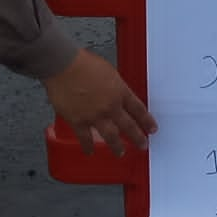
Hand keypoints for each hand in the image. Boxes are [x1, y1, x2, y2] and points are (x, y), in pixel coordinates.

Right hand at [42, 48, 157, 155]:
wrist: (64, 66)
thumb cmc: (84, 63)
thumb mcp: (109, 72)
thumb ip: (115, 86)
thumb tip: (117, 93)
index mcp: (120, 91)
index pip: (138, 109)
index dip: (147, 120)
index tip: (152, 128)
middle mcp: (110, 106)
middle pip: (128, 126)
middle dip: (138, 137)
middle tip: (143, 145)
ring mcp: (95, 116)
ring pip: (110, 136)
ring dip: (117, 146)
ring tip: (121, 153)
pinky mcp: (78, 121)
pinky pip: (85, 138)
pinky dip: (88, 146)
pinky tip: (90, 151)